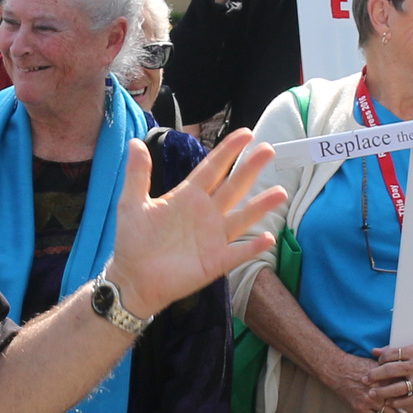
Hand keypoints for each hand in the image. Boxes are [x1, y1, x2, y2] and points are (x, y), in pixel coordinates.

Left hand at [101, 129, 284, 320]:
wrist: (133, 278)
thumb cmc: (133, 240)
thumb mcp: (132, 203)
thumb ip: (137, 173)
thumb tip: (136, 141)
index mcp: (188, 197)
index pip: (213, 168)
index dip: (229, 150)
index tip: (246, 133)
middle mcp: (206, 213)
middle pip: (233, 186)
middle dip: (251, 168)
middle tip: (268, 150)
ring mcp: (214, 237)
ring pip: (243, 217)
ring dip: (261, 205)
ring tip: (280, 192)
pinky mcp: (216, 261)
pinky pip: (238, 252)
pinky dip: (253, 246)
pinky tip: (267, 237)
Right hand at [320, 351, 402, 412]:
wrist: (338, 370)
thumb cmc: (357, 364)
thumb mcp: (377, 364)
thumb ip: (391, 370)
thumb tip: (405, 374)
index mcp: (385, 377)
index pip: (406, 388)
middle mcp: (380, 389)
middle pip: (401, 403)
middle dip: (411, 410)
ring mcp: (370, 400)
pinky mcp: (361, 407)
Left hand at [369, 339, 412, 412]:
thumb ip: (395, 349)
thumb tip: (375, 351)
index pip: (390, 354)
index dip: (380, 359)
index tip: (376, 363)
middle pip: (390, 370)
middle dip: (374, 375)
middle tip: (365, 379)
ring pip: (397, 388)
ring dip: (382, 391)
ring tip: (371, 393)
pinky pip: (408, 400)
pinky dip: (397, 403)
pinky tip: (389, 402)